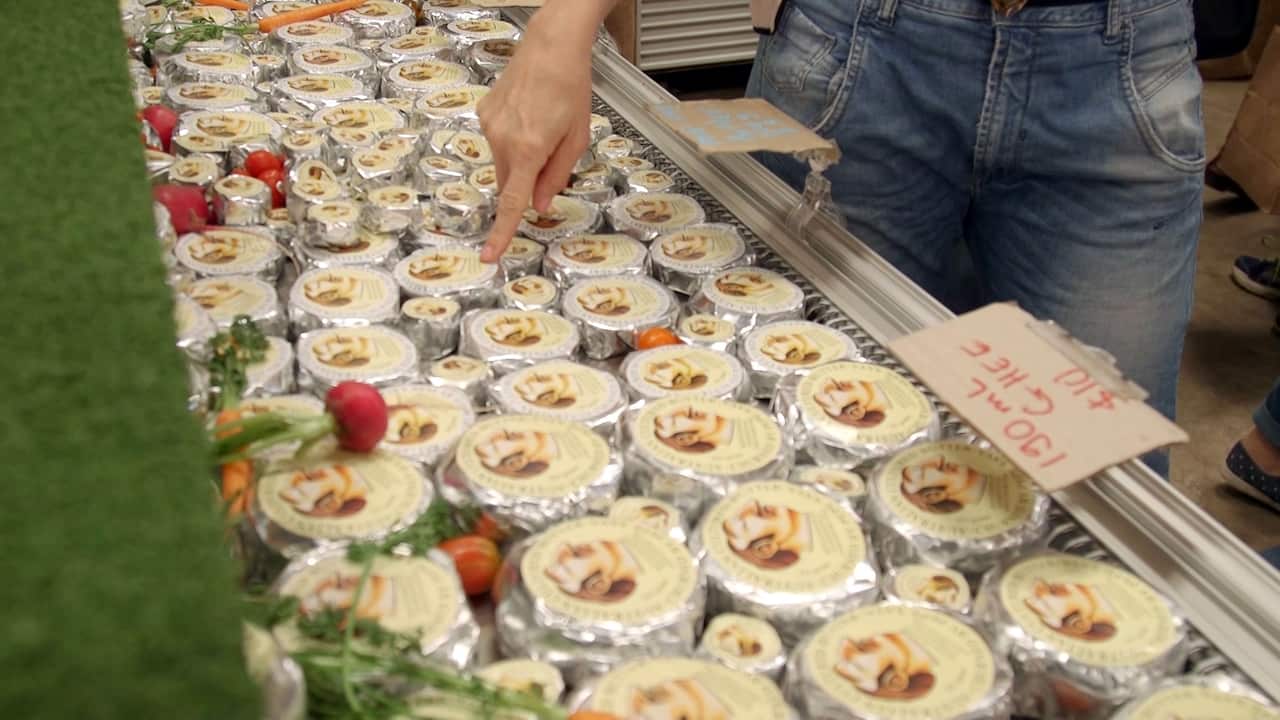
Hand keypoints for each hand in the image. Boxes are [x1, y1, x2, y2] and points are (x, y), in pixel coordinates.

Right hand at [477, 3, 609, 262]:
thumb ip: (557, 176)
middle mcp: (503, 140)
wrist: (550, 46)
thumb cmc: (571, 88)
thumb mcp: (576, 138)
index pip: (512, 203)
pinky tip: (528, 114)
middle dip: (524, 183)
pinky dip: (511, 138)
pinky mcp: (484, 113)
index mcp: (530, 150)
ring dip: (519, 157)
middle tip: (548, 156)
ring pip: (502, 162)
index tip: (489, 255)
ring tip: (541, 125)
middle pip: (508, 183)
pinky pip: (496, 140)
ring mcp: (489, 126)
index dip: (501, 233)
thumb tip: (541, 206)